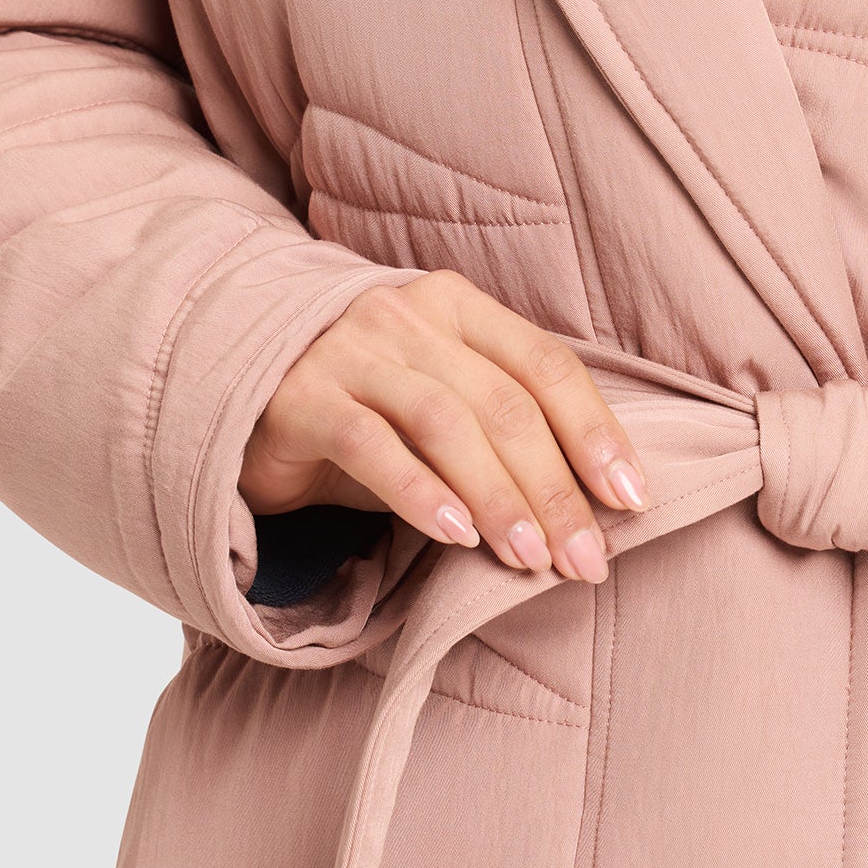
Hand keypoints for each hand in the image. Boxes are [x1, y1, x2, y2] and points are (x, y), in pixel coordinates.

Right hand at [239, 270, 651, 581]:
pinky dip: (419, 492)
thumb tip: (595, 509)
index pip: (546, 366)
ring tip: (529, 558)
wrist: (236, 397)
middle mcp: (407, 316)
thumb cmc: (364, 413)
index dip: (595, 433)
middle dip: (555, 489)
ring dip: (498, 497)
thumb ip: (503, 433)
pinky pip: (370, 443)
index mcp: (459, 308)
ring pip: (445, 423)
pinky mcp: (299, 396)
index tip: (632, 500)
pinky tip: (455, 535)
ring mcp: (349, 350)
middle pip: (504, 404)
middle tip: (585, 559)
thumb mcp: (442, 408)